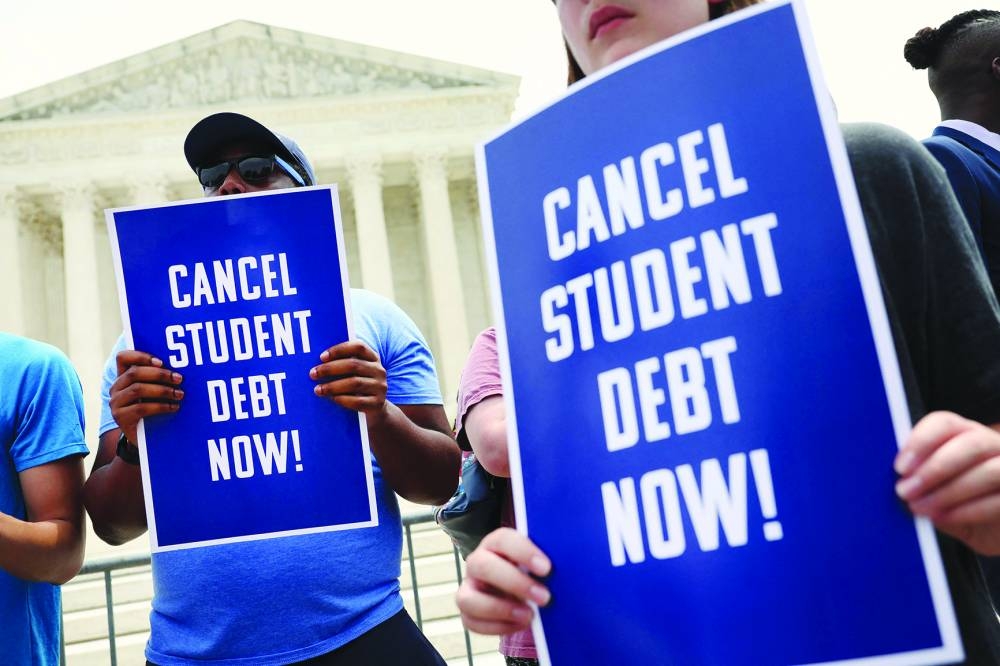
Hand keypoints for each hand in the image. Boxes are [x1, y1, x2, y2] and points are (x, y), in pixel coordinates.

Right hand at [109, 351, 182, 443]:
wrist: (144, 437)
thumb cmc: (154, 408)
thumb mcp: (155, 391)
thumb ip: (159, 378)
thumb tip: (179, 369)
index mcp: (123, 376)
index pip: (123, 358)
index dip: (141, 356)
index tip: (161, 361)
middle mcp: (116, 387)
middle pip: (134, 373)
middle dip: (159, 374)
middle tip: (179, 378)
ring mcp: (116, 402)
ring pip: (137, 389)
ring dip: (162, 390)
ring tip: (179, 394)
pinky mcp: (120, 417)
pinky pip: (141, 408)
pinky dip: (160, 406)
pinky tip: (173, 407)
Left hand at [310, 341, 387, 422]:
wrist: (375, 408)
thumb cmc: (357, 385)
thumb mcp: (355, 372)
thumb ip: (342, 363)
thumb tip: (318, 362)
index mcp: (372, 357)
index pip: (358, 347)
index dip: (339, 350)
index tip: (321, 357)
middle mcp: (379, 370)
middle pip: (353, 365)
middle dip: (330, 369)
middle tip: (313, 374)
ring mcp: (380, 387)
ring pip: (354, 383)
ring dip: (333, 386)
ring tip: (318, 389)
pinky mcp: (377, 403)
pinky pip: (358, 401)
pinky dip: (343, 399)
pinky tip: (332, 399)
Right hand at [456, 527, 551, 635]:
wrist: (520, 591)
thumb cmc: (533, 572)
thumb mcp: (538, 562)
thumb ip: (545, 563)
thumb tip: (568, 566)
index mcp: (495, 543)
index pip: (502, 539)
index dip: (523, 552)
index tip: (547, 568)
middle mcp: (477, 562)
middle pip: (483, 566)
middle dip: (515, 583)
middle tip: (544, 597)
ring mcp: (469, 588)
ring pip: (468, 598)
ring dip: (501, 609)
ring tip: (529, 616)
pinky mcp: (468, 611)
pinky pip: (471, 623)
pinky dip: (498, 627)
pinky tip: (520, 624)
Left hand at [895, 411, 999, 554]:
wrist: (992, 531)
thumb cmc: (957, 505)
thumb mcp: (933, 489)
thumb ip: (918, 480)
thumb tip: (896, 482)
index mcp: (965, 434)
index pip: (945, 423)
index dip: (920, 441)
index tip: (900, 467)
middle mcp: (993, 445)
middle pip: (970, 443)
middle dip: (934, 468)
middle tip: (906, 491)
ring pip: (989, 471)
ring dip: (949, 492)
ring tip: (921, 509)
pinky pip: (999, 500)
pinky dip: (968, 511)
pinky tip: (943, 518)